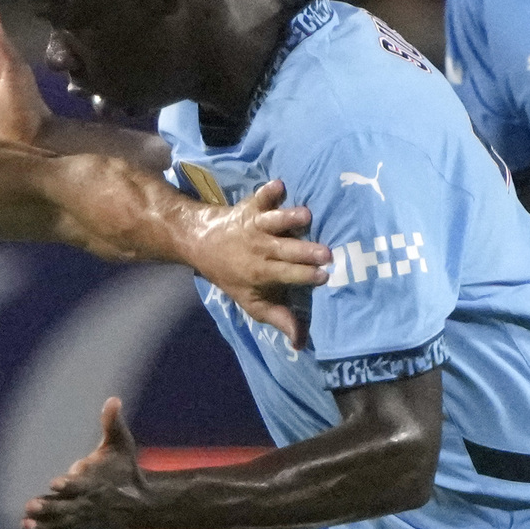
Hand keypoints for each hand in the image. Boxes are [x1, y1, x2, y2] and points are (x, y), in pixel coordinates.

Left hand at [8, 398, 147, 528]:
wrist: (140, 505)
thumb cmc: (127, 471)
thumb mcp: (122, 445)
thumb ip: (113, 424)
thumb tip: (113, 398)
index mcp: (92, 486)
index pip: (79, 485)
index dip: (68, 484)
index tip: (56, 482)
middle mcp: (82, 507)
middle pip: (62, 508)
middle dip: (47, 508)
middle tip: (30, 506)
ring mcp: (75, 523)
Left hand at [188, 181, 328, 345]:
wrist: (202, 243)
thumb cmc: (232, 275)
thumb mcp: (251, 301)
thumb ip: (278, 318)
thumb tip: (301, 343)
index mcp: (262, 272)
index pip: (287, 275)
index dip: (305, 275)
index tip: (324, 276)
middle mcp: (260, 248)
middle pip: (286, 250)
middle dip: (306, 251)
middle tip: (328, 253)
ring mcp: (256, 226)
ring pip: (275, 222)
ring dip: (289, 219)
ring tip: (306, 216)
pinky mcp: (251, 207)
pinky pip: (260, 197)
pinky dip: (269, 191)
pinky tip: (280, 185)